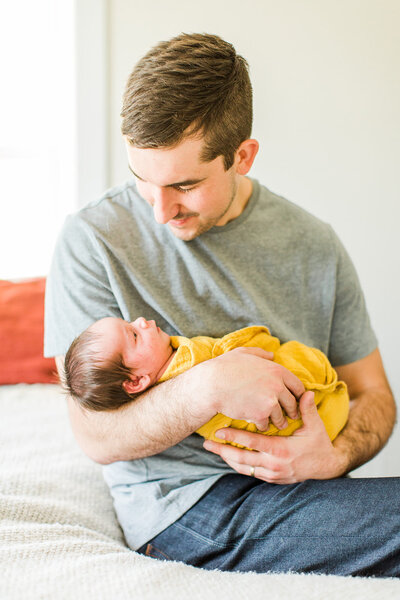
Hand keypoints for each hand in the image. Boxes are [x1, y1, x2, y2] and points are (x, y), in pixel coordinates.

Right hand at [199, 347, 304, 430]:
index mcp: (277, 370)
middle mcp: (277, 385)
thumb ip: (261, 354)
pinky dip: (263, 426)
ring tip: (275, 423)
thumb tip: (272, 355)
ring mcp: (270, 401)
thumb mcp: (244, 353)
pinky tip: (259, 424)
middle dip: (291, 411)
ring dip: (278, 421)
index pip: (297, 386)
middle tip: (289, 415)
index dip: (298, 394)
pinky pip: (266, 424)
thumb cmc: (225, 367)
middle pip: (292, 403)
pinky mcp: (260, 414)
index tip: (295, 400)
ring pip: (280, 417)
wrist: (212, 384)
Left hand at [203, 392, 347, 482]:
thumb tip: (306, 391)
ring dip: (227, 458)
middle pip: (241, 459)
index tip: (218, 431)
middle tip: (206, 443)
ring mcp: (272, 474)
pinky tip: (228, 457)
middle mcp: (274, 464)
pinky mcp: (272, 478)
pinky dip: (237, 465)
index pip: (252, 443)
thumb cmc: (319, 444)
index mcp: (281, 450)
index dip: (234, 437)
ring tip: (213, 449)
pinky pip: (250, 472)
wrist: (327, 468)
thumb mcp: (316, 427)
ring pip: (243, 468)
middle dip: (222, 450)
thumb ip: (307, 410)